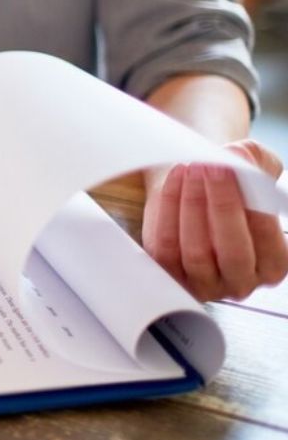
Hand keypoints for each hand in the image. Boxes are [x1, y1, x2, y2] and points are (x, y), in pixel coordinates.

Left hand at [142, 139, 287, 300]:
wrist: (194, 190)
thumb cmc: (232, 187)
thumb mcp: (255, 172)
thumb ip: (256, 163)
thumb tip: (241, 158)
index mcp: (272, 265)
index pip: (268, 242)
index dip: (255, 205)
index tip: (238, 168)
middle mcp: (240, 281)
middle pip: (233, 252)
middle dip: (222, 206)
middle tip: (211, 167)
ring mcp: (203, 282)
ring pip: (196, 252)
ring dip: (192, 205)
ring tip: (192, 169)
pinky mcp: (169, 272)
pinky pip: (165, 246)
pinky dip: (168, 209)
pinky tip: (176, 179)